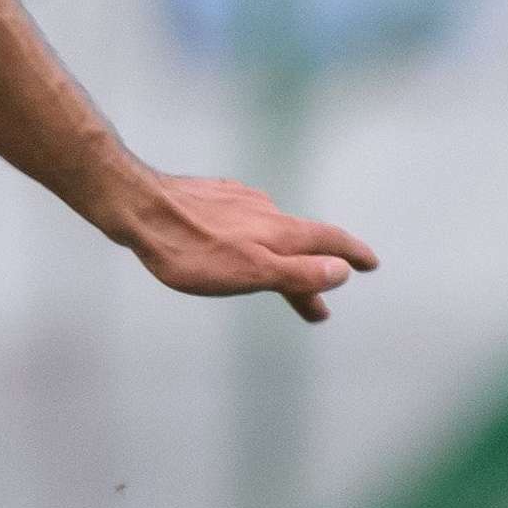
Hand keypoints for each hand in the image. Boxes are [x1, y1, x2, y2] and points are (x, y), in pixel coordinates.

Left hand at [115, 175, 377, 322]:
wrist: (136, 206)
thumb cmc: (191, 249)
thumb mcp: (252, 271)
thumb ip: (298, 272)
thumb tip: (342, 271)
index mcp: (280, 231)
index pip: (330, 241)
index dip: (352, 254)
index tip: (371, 264)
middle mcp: (265, 211)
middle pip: (299, 245)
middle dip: (312, 277)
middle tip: (319, 309)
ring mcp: (236, 202)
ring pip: (268, 235)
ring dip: (279, 260)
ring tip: (276, 281)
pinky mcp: (208, 198)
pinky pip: (242, 221)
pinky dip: (252, 239)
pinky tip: (240, 242)